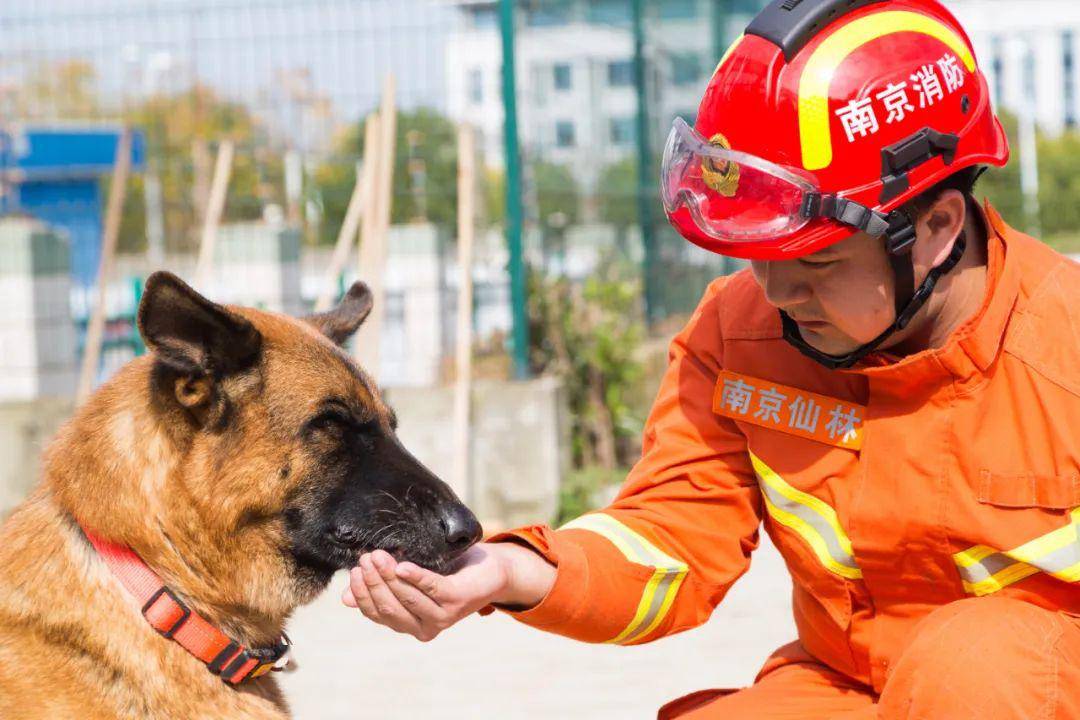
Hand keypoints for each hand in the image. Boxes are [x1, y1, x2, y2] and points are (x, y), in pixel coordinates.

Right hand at [342, 541, 554, 641]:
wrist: (490, 570)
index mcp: (409, 624)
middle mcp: (424, 627)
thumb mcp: (411, 578)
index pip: (376, 614)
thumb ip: (383, 588)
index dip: (362, 594)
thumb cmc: (448, 571)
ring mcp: (442, 616)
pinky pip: (431, 588)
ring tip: (377, 555)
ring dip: (389, 576)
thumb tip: (346, 598)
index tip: (353, 572)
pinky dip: (415, 577)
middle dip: (373, 582)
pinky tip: (402, 565)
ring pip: (406, 599)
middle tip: (364, 558)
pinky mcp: (457, 600)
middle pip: (388, 608)